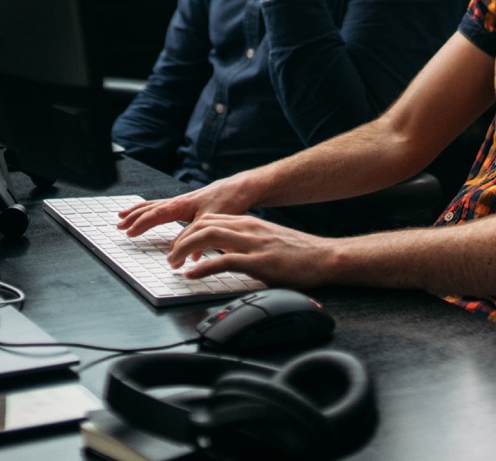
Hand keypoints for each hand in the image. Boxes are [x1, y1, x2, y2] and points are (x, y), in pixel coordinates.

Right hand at [117, 179, 252, 238]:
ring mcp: (183, 202)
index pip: (154, 215)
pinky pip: (164, 206)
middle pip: (149, 208)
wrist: (241, 188)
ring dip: (139, 211)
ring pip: (155, 205)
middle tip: (118, 225)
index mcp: (180, 205)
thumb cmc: (227, 200)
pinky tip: (153, 215)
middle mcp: (178, 201)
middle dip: (133, 217)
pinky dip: (152, 210)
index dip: (140, 225)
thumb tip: (180, 257)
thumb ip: (193, 239)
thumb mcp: (209, 222)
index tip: (128, 233)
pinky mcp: (189, 204)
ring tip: (125, 215)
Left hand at [168, 213, 337, 287]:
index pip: (208, 219)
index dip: (187, 232)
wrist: (325, 257)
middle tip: (171, 258)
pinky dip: (203, 267)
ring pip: (207, 237)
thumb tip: (224, 255)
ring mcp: (252, 244)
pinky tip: (192, 274)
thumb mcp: (267, 241)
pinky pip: (223, 262)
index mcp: (249, 224)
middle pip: (202, 225)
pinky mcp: (259, 262)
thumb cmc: (299, 254)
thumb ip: (246, 244)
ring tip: (175, 264)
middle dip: (180, 240)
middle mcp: (248, 229)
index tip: (178, 247)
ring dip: (184, 250)